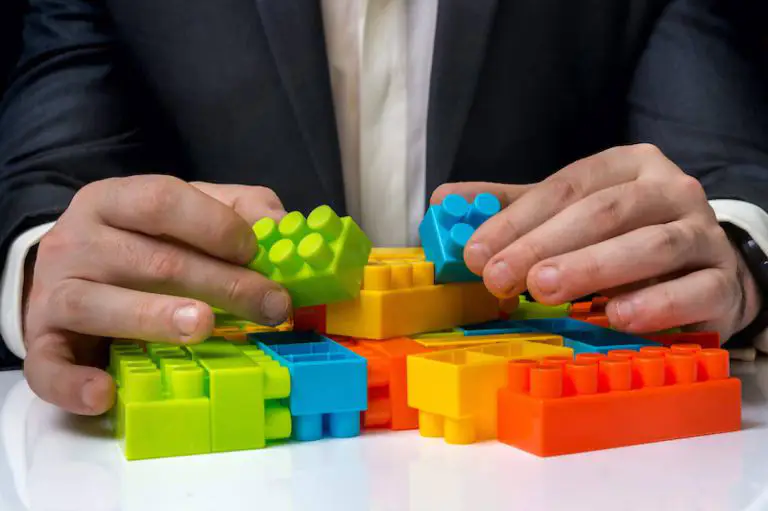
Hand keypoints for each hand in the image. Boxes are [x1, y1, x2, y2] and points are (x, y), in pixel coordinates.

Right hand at [23, 176, 290, 414]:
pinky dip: (74, 382)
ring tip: (201, 326)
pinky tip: (106, 393)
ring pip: (97, 304)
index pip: (161, 200)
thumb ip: (236, 210)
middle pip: (151, 261)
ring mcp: (54, 293)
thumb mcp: (186, 211)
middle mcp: (76, 241)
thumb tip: (283, 225)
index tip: (255, 252)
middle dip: (220, 284)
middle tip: (271, 307)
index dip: (213, 225)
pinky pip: (47, 365)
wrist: (65, 272)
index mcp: (114, 200)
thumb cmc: (141, 242)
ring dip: (153, 317)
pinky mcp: (42, 342)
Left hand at [433, 144, 762, 340]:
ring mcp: (703, 234)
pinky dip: (656, 303)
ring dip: (594, 267)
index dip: (517, 219)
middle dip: (545, 244)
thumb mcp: (568, 215)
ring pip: (651, 244)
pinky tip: (616, 317)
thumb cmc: (624, 238)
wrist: (706, 267)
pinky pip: (695, 289)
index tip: (475, 253)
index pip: (566, 186)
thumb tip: (444, 200)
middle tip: (500, 276)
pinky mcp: (724, 280)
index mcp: (627, 166)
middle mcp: (669, 191)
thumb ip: (512, 207)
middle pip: (605, 211)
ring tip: (546, 290)